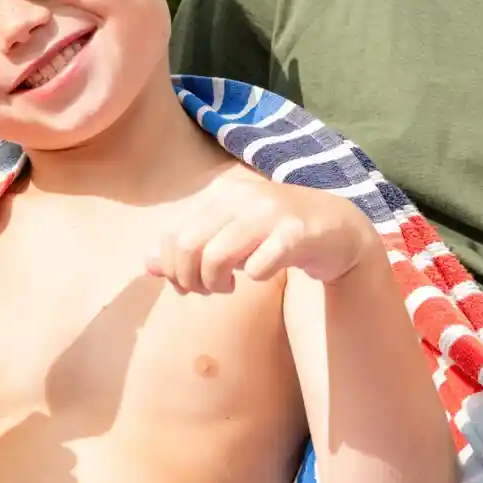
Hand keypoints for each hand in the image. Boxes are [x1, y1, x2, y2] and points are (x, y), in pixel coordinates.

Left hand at [145, 177, 381, 293]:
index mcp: (220, 192)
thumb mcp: (227, 234)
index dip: (170, 268)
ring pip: (217, 256)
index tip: (186, 284)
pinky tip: (261, 275)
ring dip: (216, 283)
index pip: (172, 234)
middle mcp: (241, 195)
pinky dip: (254, 277)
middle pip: (189, 246)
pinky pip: (258, 265)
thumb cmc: (273, 233)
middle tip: (208, 290)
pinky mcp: (295, 233)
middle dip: (190, 278)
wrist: (337, 227)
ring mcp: (269, 212)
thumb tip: (145, 265)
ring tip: (228, 287)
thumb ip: (188, 246)